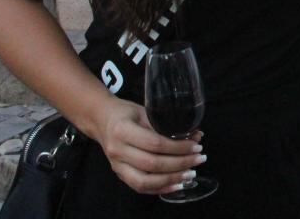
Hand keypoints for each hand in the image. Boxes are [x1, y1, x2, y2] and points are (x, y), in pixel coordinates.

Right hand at [92, 98, 206, 194]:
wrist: (101, 120)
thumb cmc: (125, 113)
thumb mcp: (145, 111)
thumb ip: (167, 124)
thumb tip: (196, 135)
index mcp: (123, 130)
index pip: (155, 143)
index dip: (178, 147)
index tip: (196, 146)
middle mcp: (118, 150)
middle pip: (152, 164)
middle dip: (180, 164)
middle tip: (199, 159)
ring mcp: (117, 165)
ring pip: (145, 181)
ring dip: (171, 179)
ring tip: (190, 174)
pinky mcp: (119, 174)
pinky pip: (139, 187)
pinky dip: (159, 189)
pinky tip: (176, 185)